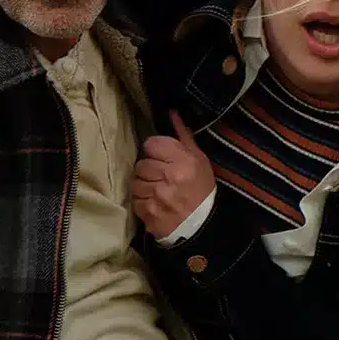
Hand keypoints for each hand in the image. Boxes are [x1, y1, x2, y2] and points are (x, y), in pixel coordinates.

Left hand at [132, 111, 216, 239]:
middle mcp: (168, 177)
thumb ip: (183, 136)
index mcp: (182, 161)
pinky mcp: (148, 214)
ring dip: (144, 186)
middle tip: (160, 177)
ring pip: (135, 182)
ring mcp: (156, 197)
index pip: (151, 144)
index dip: (155, 151)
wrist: (203, 226)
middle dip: (149, 170)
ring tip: (157, 191)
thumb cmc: (202, 190)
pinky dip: (142, 202)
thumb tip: (171, 113)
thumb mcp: (199, 160)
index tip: (162, 159)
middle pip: (141, 164)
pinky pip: (135, 201)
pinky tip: (154, 204)